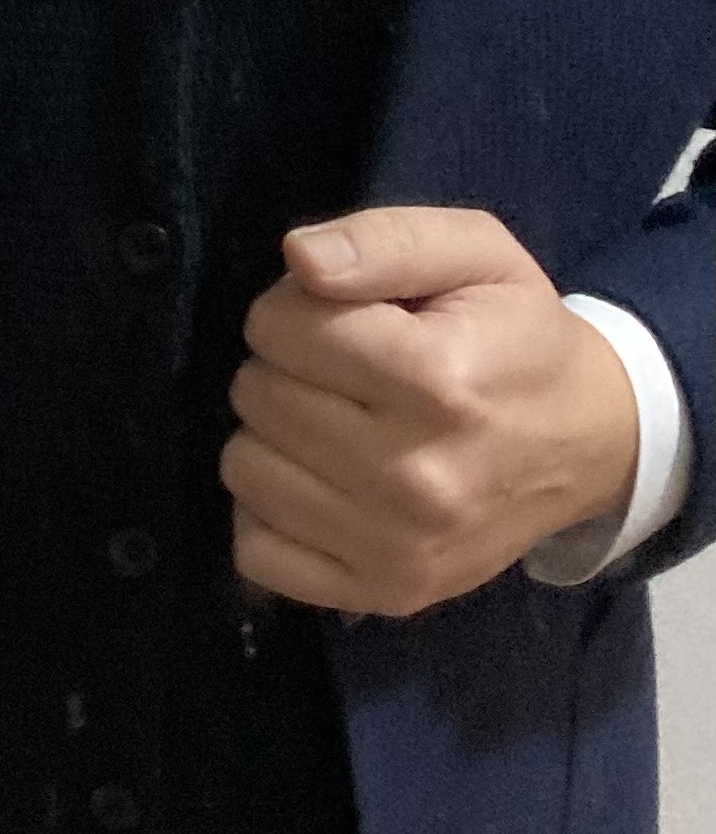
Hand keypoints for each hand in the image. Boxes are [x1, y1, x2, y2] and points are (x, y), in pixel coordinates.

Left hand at [219, 207, 639, 616]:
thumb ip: (386, 240)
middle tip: (342, 374)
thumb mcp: (476, 255)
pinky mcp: (383, 593)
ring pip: (244, 469)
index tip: (338, 318)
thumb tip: (298, 258)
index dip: (294, 307)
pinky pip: (256, 552)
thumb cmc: (518, 338)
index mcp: (435, 378)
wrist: (588, 444)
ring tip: (333, 425)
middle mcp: (414, 473)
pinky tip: (320, 486)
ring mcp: (396, 545)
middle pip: (256, 395)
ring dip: (273, 436)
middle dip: (284, 367)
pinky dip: (271, 513)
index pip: (279, 327)